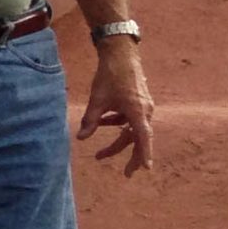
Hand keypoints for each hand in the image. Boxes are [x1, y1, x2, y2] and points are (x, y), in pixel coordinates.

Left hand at [78, 40, 153, 174]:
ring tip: (99, 154)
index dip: (144, 153)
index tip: (146, 168)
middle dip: (131, 156)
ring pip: (132, 129)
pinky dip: (118, 124)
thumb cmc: (110, 76)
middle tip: (127, 174)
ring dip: (118, 140)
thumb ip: (90, 121)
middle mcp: (145, 110)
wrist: (121, 54)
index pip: (143, 137)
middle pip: (139, 138)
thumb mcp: (97, 100)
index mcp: (137, 111)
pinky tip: (103, 123)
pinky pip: (130, 119)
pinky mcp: (139, 102)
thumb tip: (81, 138)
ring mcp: (144, 106)